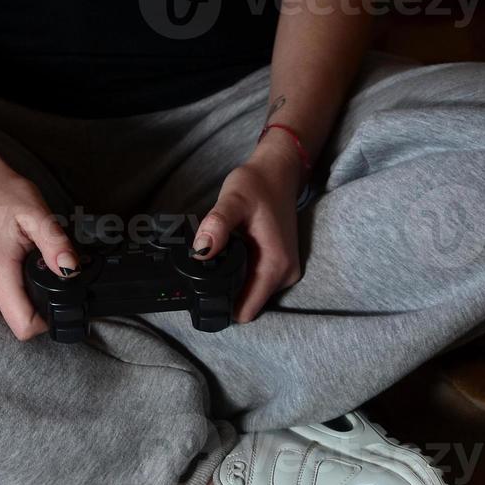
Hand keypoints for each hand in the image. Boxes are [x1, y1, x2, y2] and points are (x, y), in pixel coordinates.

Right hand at [0, 148, 77, 340]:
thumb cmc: (0, 192)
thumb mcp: (36, 213)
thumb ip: (56, 244)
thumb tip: (72, 271)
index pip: (23, 326)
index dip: (47, 321)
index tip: (62, 300)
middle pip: (18, 321)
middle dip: (40, 305)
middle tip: (50, 273)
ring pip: (10, 312)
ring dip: (28, 296)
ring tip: (33, 264)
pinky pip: (2, 299)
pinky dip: (17, 289)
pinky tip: (21, 265)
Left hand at [193, 135, 306, 322]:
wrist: (279, 172)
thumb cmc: (258, 184)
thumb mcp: (234, 199)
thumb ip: (217, 225)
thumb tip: (200, 251)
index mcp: (275, 266)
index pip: (245, 311)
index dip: (221, 307)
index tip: (201, 294)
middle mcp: (285, 275)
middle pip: (247, 305)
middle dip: (225, 294)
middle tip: (206, 269)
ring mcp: (285, 272)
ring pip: (251, 294)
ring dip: (233, 283)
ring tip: (220, 259)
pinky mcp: (280, 266)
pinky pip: (256, 283)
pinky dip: (242, 274)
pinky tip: (232, 256)